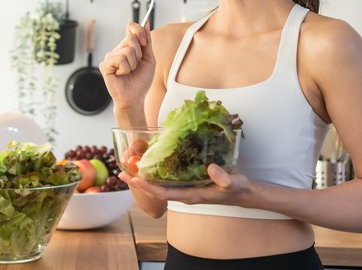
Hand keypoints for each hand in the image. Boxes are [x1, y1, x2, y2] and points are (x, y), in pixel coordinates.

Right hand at [98, 22, 155, 108]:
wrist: (135, 97)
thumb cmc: (141, 80)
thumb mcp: (149, 59)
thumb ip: (147, 42)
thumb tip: (146, 23)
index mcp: (127, 46)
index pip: (130, 27)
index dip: (139, 31)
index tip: (144, 43)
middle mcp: (117, 49)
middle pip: (131, 38)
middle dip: (139, 54)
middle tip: (136, 66)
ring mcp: (110, 57)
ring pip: (127, 51)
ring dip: (133, 64)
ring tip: (129, 72)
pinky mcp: (105, 65)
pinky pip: (120, 59)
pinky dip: (125, 69)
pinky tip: (121, 75)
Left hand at [126, 164, 251, 206]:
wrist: (239, 192)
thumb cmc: (235, 188)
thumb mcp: (232, 182)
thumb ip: (223, 177)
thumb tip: (211, 168)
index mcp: (191, 196)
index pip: (164, 194)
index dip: (149, 187)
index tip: (135, 180)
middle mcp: (184, 194)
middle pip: (156, 190)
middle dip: (139, 183)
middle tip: (121, 173)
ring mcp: (184, 189)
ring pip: (159, 186)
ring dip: (144, 178)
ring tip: (128, 168)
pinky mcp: (186, 183)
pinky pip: (166, 181)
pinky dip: (155, 174)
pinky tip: (148, 165)